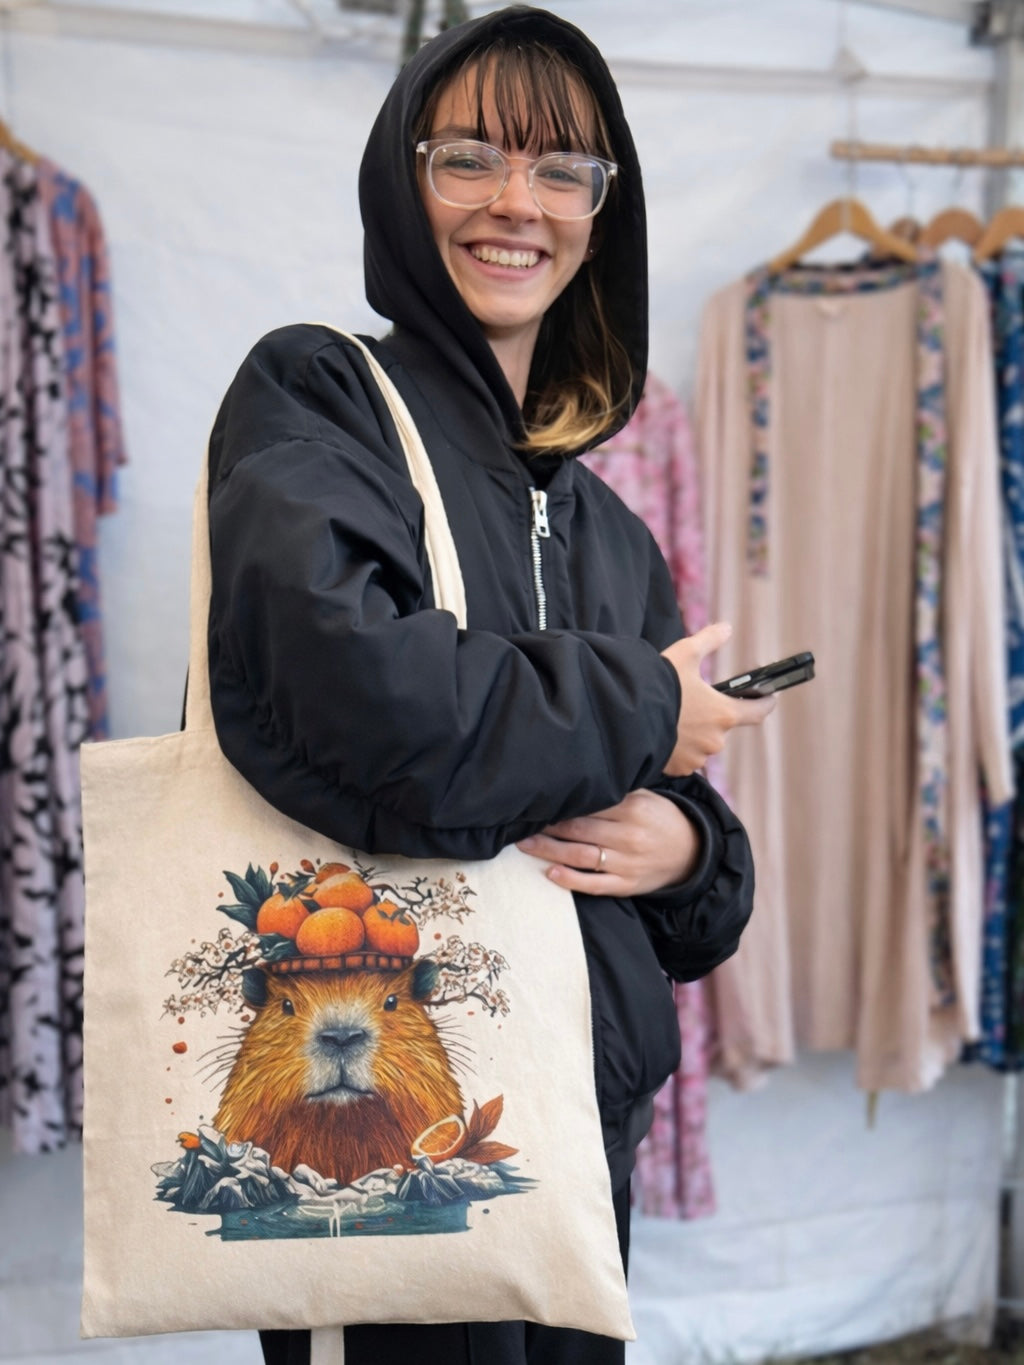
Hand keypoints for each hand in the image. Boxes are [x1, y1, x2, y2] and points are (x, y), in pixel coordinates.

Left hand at [516, 790, 699, 896]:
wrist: (691, 854)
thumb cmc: (660, 820)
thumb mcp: (647, 797)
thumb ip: (617, 790)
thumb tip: (579, 777)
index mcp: (634, 808)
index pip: (590, 804)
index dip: (561, 803)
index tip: (537, 800)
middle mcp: (629, 835)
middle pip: (579, 829)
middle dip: (547, 825)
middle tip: (519, 820)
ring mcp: (627, 862)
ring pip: (581, 856)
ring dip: (549, 850)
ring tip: (524, 844)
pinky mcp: (626, 885)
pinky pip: (594, 884)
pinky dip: (571, 880)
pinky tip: (550, 873)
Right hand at [661, 622, 774, 775]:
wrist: (627, 716)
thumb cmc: (659, 685)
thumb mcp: (685, 653)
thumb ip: (709, 640)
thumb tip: (726, 628)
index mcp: (724, 713)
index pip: (758, 712)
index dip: (765, 704)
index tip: (768, 699)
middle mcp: (716, 740)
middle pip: (721, 726)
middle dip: (711, 715)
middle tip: (692, 702)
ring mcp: (697, 757)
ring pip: (702, 743)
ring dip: (694, 733)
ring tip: (674, 718)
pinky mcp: (679, 768)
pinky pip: (685, 758)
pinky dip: (679, 748)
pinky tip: (664, 733)